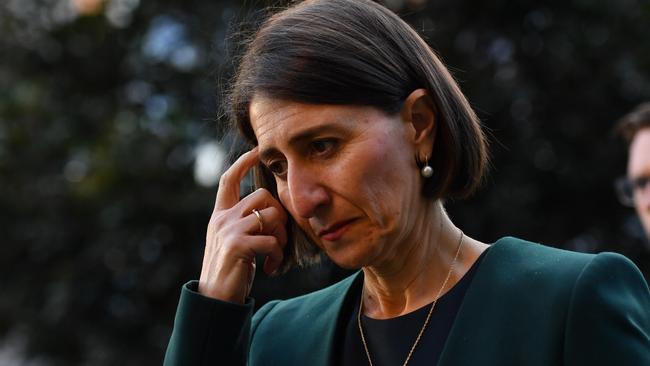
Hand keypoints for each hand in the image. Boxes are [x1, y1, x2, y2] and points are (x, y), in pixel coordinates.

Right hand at [198, 148, 287, 302]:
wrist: (215, 298)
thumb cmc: (230, 269)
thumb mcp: (233, 240)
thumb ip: (245, 223)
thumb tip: (270, 212)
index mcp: (220, 215)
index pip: (229, 179)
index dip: (242, 163)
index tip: (256, 151)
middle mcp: (222, 218)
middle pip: (262, 195)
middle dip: (279, 214)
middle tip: (279, 239)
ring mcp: (228, 230)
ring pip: (269, 214)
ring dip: (280, 236)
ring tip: (275, 255)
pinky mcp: (237, 245)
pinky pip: (271, 240)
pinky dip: (277, 255)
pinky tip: (270, 268)